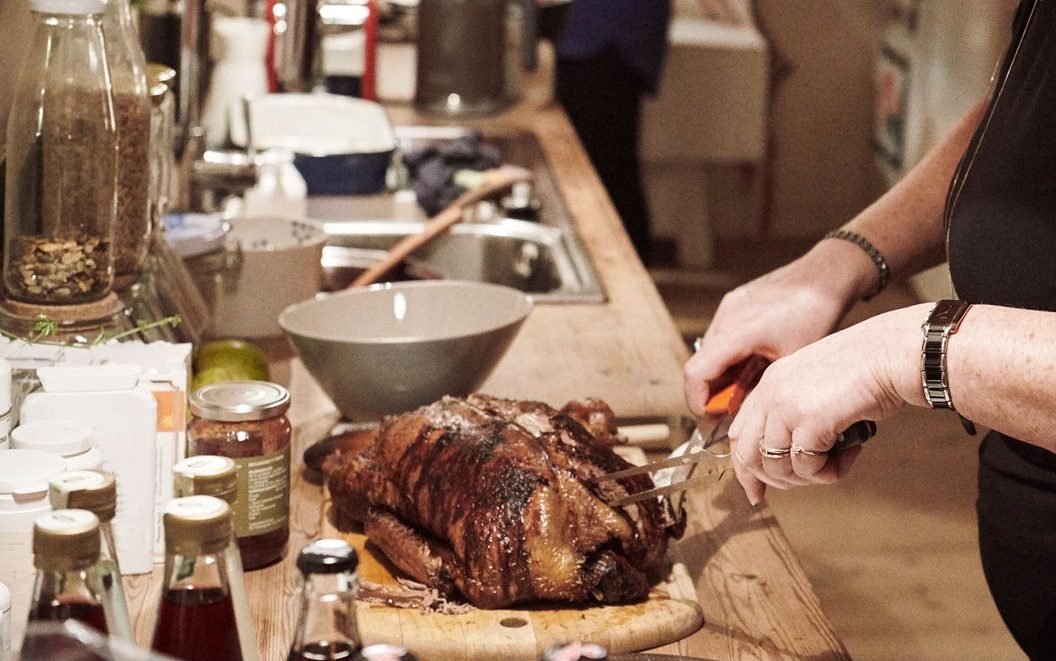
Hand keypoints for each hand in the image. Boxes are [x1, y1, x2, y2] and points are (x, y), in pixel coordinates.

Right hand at [684, 242, 867, 419]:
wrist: (827, 274)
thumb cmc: (817, 314)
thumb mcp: (791, 361)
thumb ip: (761, 388)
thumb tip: (745, 416)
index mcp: (736, 333)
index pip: (695, 374)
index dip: (697, 400)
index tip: (709, 417)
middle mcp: (725, 317)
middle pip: (699, 363)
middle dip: (710, 390)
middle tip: (729, 408)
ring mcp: (729, 307)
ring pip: (710, 350)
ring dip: (720, 372)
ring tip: (745, 385)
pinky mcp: (736, 301)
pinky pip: (722, 334)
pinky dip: (729, 354)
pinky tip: (752, 362)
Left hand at [726, 304, 928, 503]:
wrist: (895, 352)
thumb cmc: (868, 368)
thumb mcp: (817, 385)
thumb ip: (796, 411)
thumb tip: (789, 455)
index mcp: (770, 382)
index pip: (739, 434)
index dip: (745, 469)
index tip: (758, 491)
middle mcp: (771, 392)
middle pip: (748, 457)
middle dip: (778, 480)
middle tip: (810, 479)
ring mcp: (786, 406)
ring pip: (777, 468)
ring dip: (810, 477)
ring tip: (838, 461)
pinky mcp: (810, 420)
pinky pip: (807, 467)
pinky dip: (830, 472)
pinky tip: (851, 453)